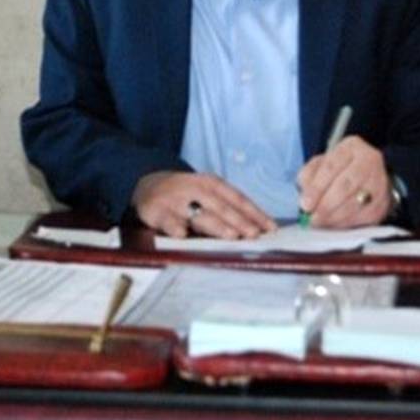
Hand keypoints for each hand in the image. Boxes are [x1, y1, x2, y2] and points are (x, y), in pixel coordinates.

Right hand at [132, 170, 276, 239]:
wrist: (149, 184)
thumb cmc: (188, 194)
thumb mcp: (208, 193)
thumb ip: (229, 208)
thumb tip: (259, 228)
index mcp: (212, 183)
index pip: (237, 198)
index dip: (254, 213)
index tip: (270, 228)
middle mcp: (196, 189)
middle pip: (221, 207)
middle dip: (239, 221)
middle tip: (253, 234)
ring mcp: (176, 200)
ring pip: (198, 214)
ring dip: (216, 225)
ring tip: (231, 236)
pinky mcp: (157, 211)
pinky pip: (167, 220)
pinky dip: (174, 226)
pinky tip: (182, 234)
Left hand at [296, 136, 390, 227]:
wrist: (367, 177)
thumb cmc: (339, 170)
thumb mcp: (321, 164)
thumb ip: (308, 175)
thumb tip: (306, 195)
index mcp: (351, 147)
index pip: (331, 166)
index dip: (316, 187)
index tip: (305, 204)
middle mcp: (369, 161)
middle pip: (346, 185)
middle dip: (326, 204)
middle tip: (312, 217)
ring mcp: (379, 182)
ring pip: (355, 203)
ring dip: (334, 217)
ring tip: (320, 222)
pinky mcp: (383, 202)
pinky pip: (363, 216)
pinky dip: (346, 223)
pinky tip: (334, 224)